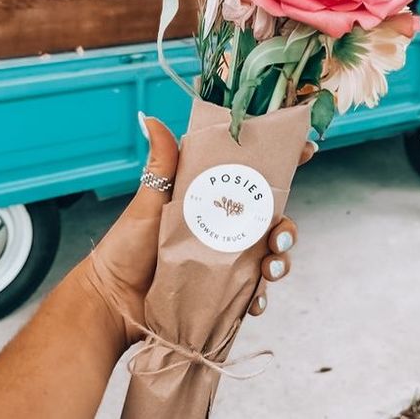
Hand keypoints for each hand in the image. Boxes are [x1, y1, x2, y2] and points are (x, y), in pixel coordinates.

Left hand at [79, 114, 315, 348]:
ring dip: (280, 262)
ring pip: (270, 257)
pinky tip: (253, 302)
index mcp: (213, 199)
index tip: (308, 149)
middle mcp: (225, 227)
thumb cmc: (128, 245)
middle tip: (280, 235)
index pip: (254, 177)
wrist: (111, 300)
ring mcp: (226, 260)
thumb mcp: (150, 200)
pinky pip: (252, 293)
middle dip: (288, 227)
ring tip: (269, 269)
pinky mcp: (222, 291)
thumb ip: (161, 163)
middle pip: (272, 221)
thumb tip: (149, 117)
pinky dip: (259, 298)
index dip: (285, 163)